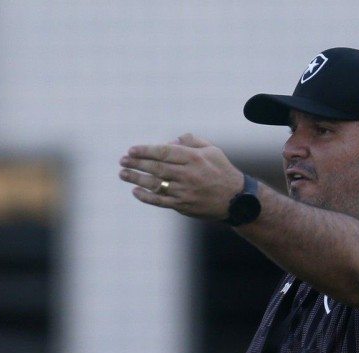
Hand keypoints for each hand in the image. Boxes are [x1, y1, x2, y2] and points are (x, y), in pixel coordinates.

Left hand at [119, 133, 243, 220]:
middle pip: (156, 168)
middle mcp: (188, 175)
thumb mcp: (211, 150)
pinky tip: (135, 191)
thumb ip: (190, 141)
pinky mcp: (183, 205)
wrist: (235, 199)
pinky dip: (146, 197)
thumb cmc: (221, 170)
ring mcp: (185, 192)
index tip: (131, 150)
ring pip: (156, 184)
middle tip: (122, 160)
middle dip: (136, 164)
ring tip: (123, 174)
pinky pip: (160, 201)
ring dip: (136, 179)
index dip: (145, 151)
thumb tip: (169, 142)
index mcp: (194, 158)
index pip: (164, 152)